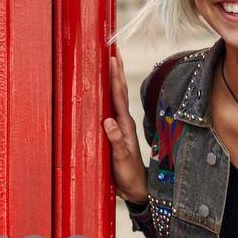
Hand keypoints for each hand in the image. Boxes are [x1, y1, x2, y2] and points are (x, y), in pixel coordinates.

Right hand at [103, 40, 148, 203]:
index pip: (118, 95)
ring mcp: (118, 125)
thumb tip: (107, 121)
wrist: (136, 187)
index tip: (112, 58)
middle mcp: (122, 121)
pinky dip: (106, 94)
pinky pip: (109, 107)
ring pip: (115, 96)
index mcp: (123, 124)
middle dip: (115, 70)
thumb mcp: (120, 159)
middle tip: (113, 49)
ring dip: (113, 78)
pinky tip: (102, 90)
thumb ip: (115, 141)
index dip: (114, 77)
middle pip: (119, 90)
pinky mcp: (113, 131)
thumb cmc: (128, 174)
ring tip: (110, 62)